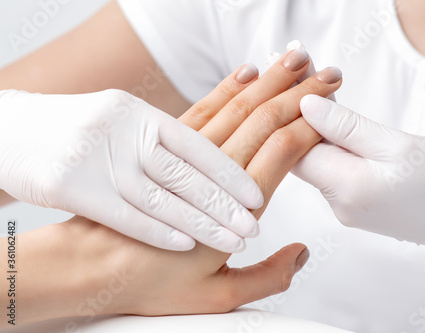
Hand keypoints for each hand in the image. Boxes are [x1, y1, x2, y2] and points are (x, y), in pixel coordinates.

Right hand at [0, 88, 262, 251]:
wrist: (15, 131)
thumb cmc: (82, 132)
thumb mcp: (123, 118)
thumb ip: (161, 135)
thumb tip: (215, 145)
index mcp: (141, 113)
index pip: (198, 144)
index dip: (229, 172)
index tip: (256, 196)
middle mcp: (124, 131)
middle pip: (185, 173)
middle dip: (224, 203)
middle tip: (254, 226)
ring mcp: (98, 156)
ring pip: (161, 196)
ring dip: (201, 222)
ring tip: (232, 241)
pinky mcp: (72, 184)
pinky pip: (124, 214)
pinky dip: (157, 230)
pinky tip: (186, 244)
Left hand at [6, 49, 341, 325]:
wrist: (91, 264)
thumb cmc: (150, 283)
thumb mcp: (216, 297)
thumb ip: (267, 277)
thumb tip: (301, 254)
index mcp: (233, 209)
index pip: (283, 151)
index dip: (311, 125)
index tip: (331, 108)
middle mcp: (212, 174)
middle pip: (265, 120)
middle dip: (301, 93)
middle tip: (327, 73)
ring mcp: (185, 155)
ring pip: (238, 106)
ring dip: (270, 80)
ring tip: (296, 61)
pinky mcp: (163, 145)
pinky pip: (203, 108)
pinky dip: (227, 87)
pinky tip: (245, 72)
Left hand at [292, 95, 424, 280]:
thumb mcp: (397, 145)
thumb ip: (347, 127)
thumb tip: (305, 105)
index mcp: (346, 187)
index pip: (295, 146)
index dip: (289, 111)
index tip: (293, 77)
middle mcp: (336, 202)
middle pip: (300, 153)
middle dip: (298, 114)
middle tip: (303, 76)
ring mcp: (343, 206)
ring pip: (315, 159)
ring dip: (314, 126)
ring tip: (318, 89)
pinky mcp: (352, 204)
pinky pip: (330, 168)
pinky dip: (329, 143)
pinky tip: (333, 120)